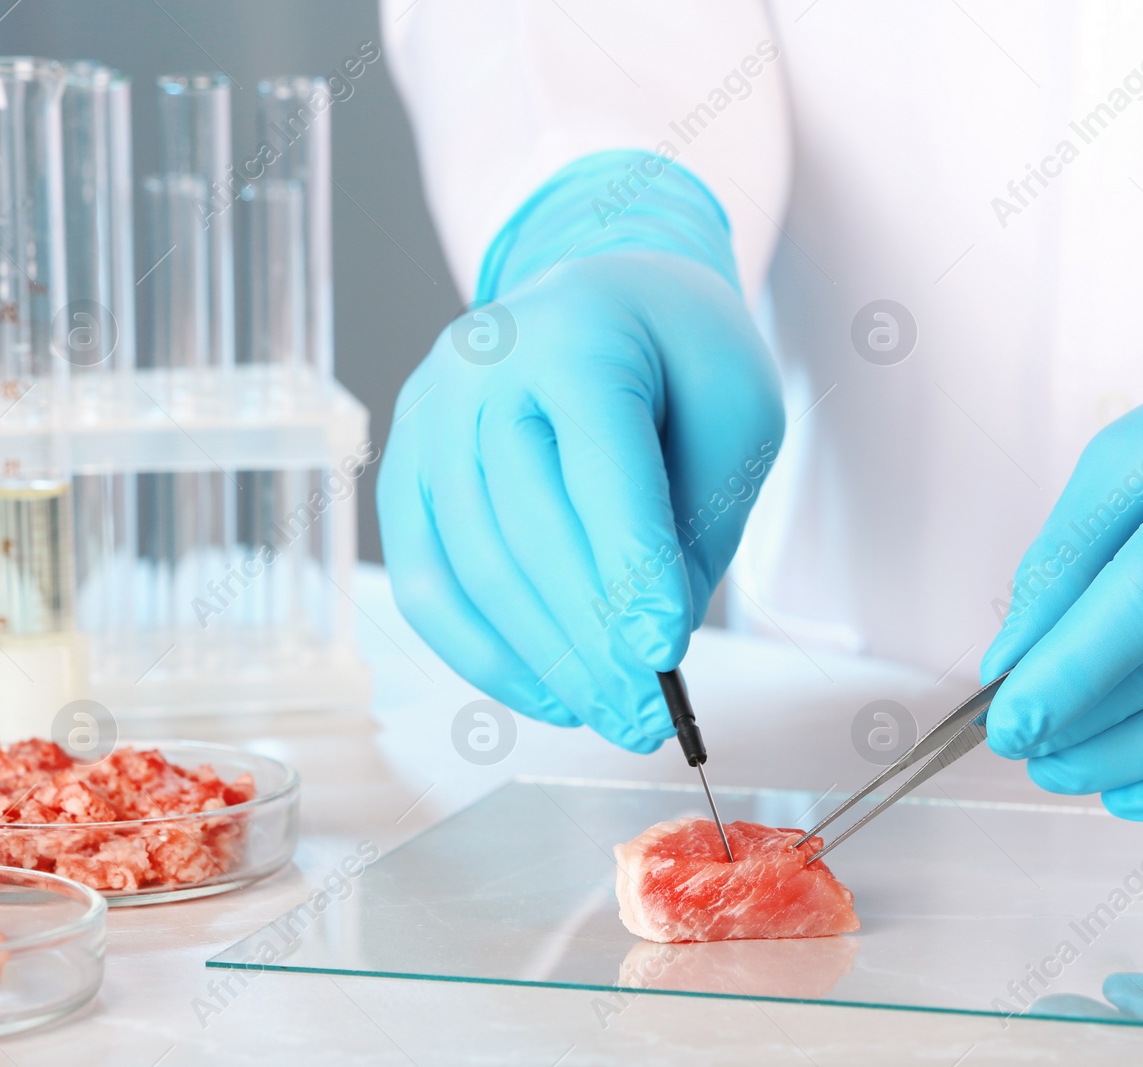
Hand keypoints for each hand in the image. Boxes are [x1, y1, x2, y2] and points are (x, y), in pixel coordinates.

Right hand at [377, 153, 782, 751]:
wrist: (605, 294)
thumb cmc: (682, 357)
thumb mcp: (735, 414)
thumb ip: (697, 519)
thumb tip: (648, 647)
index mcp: (577, 332)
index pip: (599, 464)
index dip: (629, 566)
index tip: (663, 652)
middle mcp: (483, 365)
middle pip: (527, 526)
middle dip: (590, 638)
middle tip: (645, 717)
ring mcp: (431, 416)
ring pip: (473, 565)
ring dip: (542, 659)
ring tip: (608, 716)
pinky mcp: (407, 467)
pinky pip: (428, 580)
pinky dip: (482, 651)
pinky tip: (545, 692)